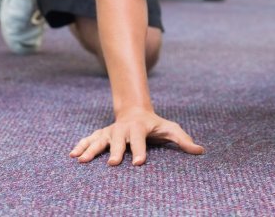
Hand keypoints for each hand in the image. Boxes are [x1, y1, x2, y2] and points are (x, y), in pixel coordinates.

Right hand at [70, 108, 204, 165]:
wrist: (136, 111)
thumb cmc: (155, 125)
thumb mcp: (170, 129)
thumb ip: (184, 140)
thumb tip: (201, 151)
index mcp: (140, 128)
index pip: (141, 140)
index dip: (140, 150)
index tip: (139, 163)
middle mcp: (123, 129)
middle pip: (119, 140)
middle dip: (116, 151)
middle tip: (112, 163)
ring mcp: (111, 131)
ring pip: (100, 139)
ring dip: (91, 149)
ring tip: (81, 160)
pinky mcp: (102, 134)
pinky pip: (90, 139)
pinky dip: (81, 145)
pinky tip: (72, 155)